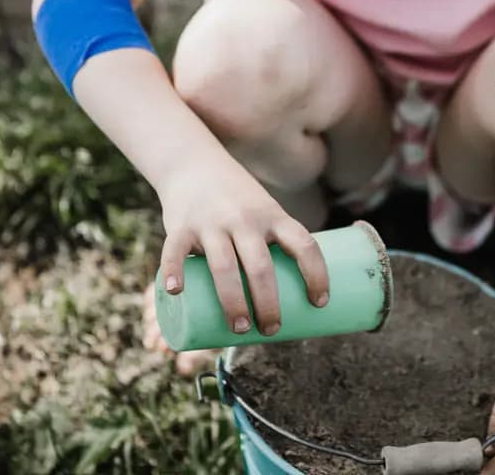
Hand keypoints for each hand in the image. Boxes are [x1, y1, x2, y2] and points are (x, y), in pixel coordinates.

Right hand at [155, 151, 328, 336]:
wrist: (196, 165)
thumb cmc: (237, 201)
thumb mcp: (264, 211)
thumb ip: (274, 245)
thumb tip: (290, 300)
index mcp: (272, 215)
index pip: (304, 244)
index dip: (316, 274)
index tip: (320, 302)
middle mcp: (245, 218)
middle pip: (261, 266)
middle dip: (268, 303)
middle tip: (272, 330)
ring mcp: (212, 222)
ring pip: (224, 266)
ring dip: (233, 302)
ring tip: (240, 329)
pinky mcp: (182, 225)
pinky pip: (176, 251)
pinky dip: (174, 271)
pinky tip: (176, 292)